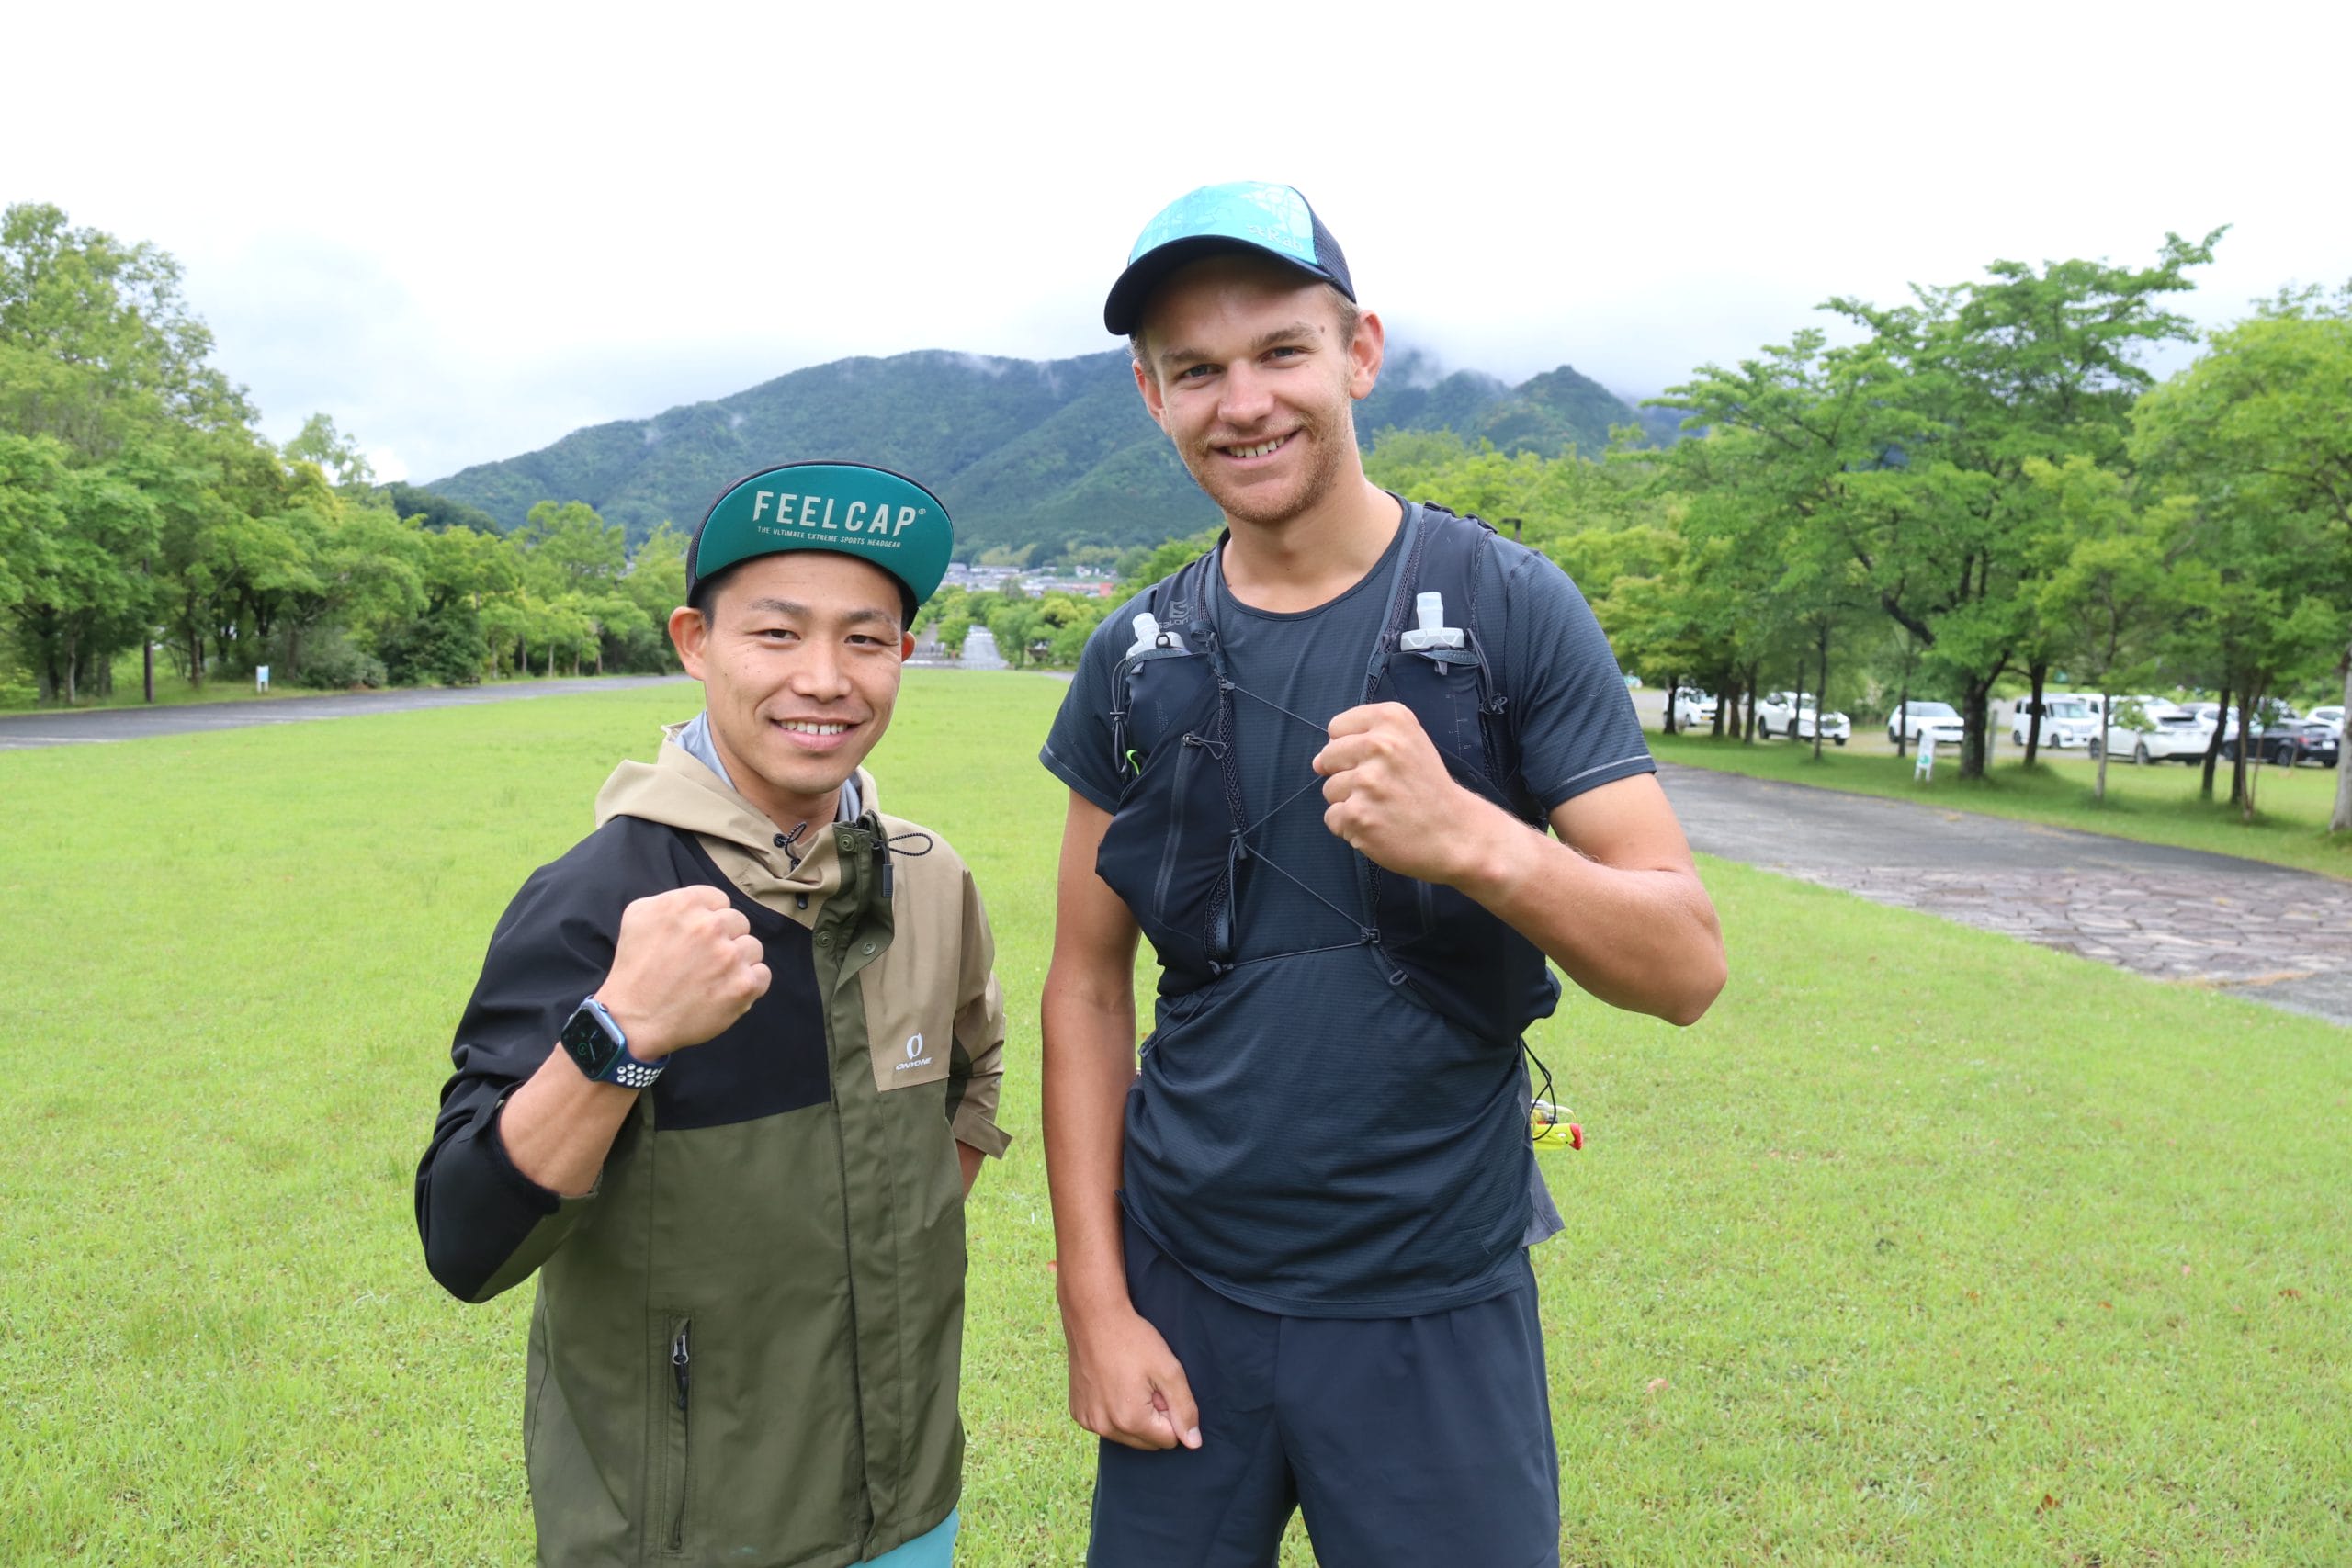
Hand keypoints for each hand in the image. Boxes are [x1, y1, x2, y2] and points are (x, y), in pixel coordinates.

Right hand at [597, 886, 769, 1059]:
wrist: (633, 1020)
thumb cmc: (634, 969)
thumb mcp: (638, 915)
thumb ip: (673, 899)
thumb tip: (701, 903)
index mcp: (685, 904)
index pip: (720, 900)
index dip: (710, 919)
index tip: (697, 938)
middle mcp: (710, 926)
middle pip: (739, 922)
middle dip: (724, 939)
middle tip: (703, 961)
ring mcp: (729, 956)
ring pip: (753, 947)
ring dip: (738, 961)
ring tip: (713, 978)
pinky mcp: (743, 985)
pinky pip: (763, 974)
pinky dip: (749, 984)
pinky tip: (726, 991)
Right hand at [1064, 1300, 1200, 1450]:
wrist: (1093, 1316)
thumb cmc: (1133, 1339)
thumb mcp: (1168, 1370)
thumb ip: (1185, 1409)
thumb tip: (1194, 1443)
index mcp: (1130, 1420)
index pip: (1169, 1439)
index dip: (1171, 1412)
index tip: (1160, 1387)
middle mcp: (1105, 1427)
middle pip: (1147, 1442)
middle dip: (1153, 1418)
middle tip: (1146, 1384)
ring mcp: (1088, 1421)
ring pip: (1126, 1435)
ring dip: (1133, 1416)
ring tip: (1128, 1381)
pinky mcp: (1077, 1412)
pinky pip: (1105, 1425)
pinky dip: (1113, 1411)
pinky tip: (1112, 1383)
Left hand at [1313, 701, 1493, 886]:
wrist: (1456, 833)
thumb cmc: (1429, 789)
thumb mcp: (1410, 742)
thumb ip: (1364, 740)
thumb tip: (1317, 761)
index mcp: (1392, 720)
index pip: (1337, 727)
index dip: (1350, 748)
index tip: (1375, 762)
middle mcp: (1379, 745)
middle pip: (1328, 757)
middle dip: (1346, 775)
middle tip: (1382, 788)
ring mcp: (1367, 782)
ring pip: (1329, 789)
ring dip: (1350, 802)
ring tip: (1383, 808)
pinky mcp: (1358, 815)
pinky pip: (1332, 818)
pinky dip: (1350, 827)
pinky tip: (1378, 826)